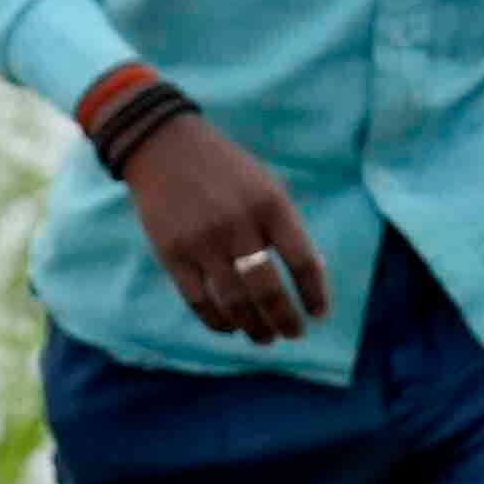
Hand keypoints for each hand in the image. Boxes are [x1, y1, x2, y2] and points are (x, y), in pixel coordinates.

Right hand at [117, 110, 331, 341]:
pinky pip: (199, 301)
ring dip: (254, 327)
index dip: (314, 294)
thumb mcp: (266, 186)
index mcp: (270, 205)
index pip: (302, 261)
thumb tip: (311, 277)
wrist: (164, 146)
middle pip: (268, 290)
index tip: (318, 315)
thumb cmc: (226, 171)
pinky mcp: (171, 254)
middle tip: (292, 334)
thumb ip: (286, 227)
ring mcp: (202, 241)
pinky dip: (218, 321)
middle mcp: (237, 224)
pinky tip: (231, 327)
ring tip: (265, 337)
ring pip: (234, 303)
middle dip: (285, 320)